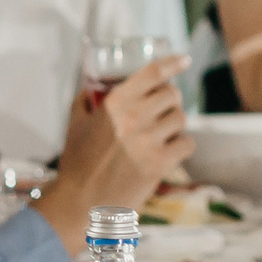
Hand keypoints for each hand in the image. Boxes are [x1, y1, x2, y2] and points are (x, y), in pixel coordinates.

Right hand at [36, 58, 193, 249]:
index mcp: (113, 104)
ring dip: (174, 125)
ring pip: (181, 119)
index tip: (184, 59)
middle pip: (172, 95)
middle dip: (170, 101)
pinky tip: (167, 152)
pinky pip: (186, 144)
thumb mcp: (74, 126)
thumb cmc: (77, 164)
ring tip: (160, 135)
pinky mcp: (160, 163)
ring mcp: (148, 141)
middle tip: (161, 111)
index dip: (171, 63)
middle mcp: (133, 118)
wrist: (81, 201)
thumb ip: (85, 102)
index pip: (151, 74)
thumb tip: (92, 87)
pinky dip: (180, 147)